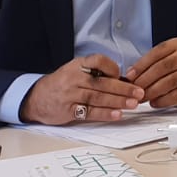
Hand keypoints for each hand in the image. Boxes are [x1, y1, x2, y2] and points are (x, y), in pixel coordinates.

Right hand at [20, 55, 142, 124]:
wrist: (36, 98)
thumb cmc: (62, 84)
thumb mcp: (76, 70)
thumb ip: (96, 73)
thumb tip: (124, 81)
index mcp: (78, 65)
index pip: (98, 61)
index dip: (113, 68)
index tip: (124, 75)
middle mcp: (74, 78)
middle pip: (102, 82)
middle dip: (123, 88)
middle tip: (139, 93)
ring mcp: (70, 94)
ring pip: (97, 97)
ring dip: (118, 101)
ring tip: (133, 104)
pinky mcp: (68, 110)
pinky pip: (89, 112)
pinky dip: (104, 114)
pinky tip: (117, 115)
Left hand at [126, 37, 176, 107]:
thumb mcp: (174, 54)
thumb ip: (156, 61)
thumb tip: (132, 75)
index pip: (156, 53)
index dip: (141, 65)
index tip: (129, 76)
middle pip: (161, 68)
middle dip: (144, 80)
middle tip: (133, 90)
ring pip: (168, 82)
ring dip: (152, 92)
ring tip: (141, 98)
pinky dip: (163, 100)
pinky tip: (155, 102)